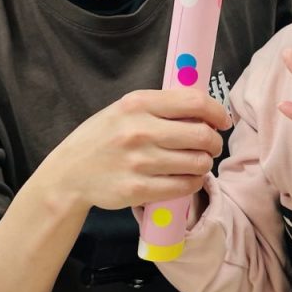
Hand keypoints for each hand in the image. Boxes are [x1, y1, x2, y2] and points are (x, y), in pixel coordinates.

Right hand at [43, 88, 230, 210]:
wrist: (69, 173)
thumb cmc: (103, 137)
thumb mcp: (125, 110)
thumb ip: (160, 106)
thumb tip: (205, 110)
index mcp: (138, 104)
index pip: (194, 102)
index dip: (217, 111)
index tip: (222, 121)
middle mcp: (139, 131)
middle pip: (201, 135)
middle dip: (214, 142)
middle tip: (211, 146)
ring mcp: (139, 162)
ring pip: (197, 163)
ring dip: (204, 164)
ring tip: (196, 162)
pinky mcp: (138, 190)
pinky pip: (184, 186)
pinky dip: (193, 182)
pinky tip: (187, 178)